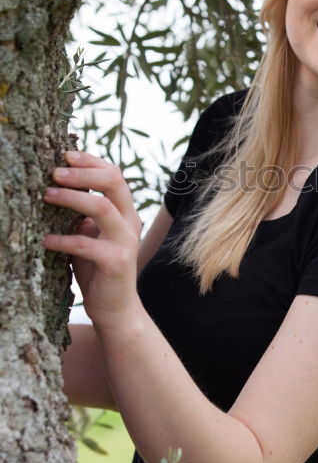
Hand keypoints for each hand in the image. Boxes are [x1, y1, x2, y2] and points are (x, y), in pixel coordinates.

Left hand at [43, 150, 142, 328]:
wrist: (115, 307)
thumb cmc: (96, 267)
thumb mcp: (89, 233)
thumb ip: (81, 213)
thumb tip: (52, 185)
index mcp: (124, 211)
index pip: (113, 174)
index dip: (90, 161)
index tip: (64, 155)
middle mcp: (129, 221)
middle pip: (113, 182)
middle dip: (82, 173)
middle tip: (54, 172)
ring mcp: (125, 241)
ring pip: (102, 208)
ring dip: (71, 198)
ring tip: (46, 195)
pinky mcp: (116, 262)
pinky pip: (86, 245)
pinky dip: (62, 240)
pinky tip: (44, 240)